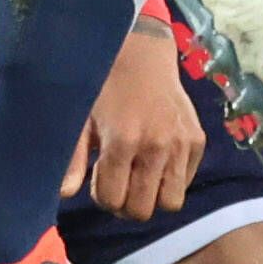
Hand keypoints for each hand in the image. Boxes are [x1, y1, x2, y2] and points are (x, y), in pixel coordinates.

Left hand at [76, 20, 203, 220]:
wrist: (143, 54)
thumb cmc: (104, 86)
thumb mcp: (81, 118)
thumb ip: (73, 158)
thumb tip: (65, 193)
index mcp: (123, 141)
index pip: (113, 200)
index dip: (102, 196)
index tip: (99, 180)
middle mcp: (156, 147)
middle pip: (142, 210)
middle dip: (126, 203)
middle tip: (119, 183)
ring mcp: (181, 144)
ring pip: (170, 203)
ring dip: (152, 197)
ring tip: (140, 178)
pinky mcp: (197, 140)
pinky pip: (186, 181)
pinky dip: (171, 180)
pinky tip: (156, 161)